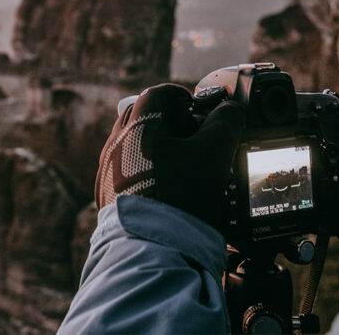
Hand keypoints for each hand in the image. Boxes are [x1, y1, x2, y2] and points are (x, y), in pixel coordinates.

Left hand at [95, 83, 245, 226]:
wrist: (153, 245)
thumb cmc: (182, 195)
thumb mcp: (214, 153)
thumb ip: (225, 124)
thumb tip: (230, 110)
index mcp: (136, 126)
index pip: (157, 94)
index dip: (182, 97)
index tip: (197, 110)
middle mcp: (115, 144)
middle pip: (142, 118)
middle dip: (169, 123)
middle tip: (193, 138)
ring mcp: (108, 169)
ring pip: (134, 145)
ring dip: (158, 148)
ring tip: (183, 167)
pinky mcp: (108, 193)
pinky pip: (127, 171)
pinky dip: (147, 171)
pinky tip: (166, 188)